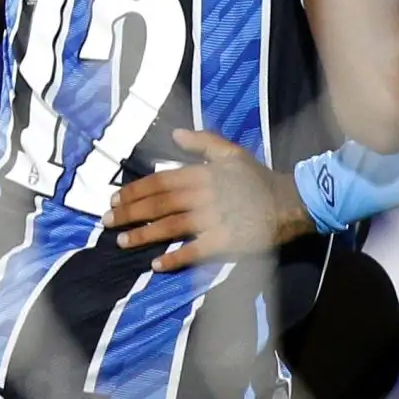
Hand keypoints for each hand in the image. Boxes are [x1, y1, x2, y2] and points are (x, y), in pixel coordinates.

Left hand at [101, 129, 314, 271]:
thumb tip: (174, 134)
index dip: (136, 190)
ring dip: (144, 235)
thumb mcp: (233, 153)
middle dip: (131, 213)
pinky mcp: (225, 241)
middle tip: (107, 222)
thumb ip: (203, 142)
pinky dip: (175, 258)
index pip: (162, 181)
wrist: (291, 202)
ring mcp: (214, 219)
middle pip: (161, 203)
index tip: (115, 199)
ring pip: (172, 226)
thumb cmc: (258, 179)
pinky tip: (156, 264)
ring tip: (122, 242)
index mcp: (205, 173)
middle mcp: (205, 195)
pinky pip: (195, 250)